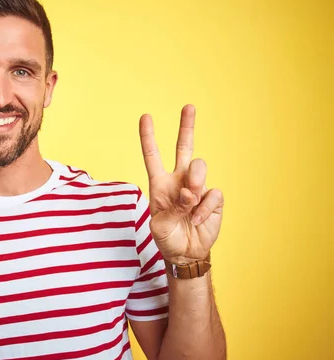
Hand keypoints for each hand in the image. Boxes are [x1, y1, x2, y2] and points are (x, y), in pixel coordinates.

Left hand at [138, 104, 223, 263]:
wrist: (186, 253)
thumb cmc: (167, 238)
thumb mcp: (159, 227)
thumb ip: (171, 209)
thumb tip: (188, 194)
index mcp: (160, 184)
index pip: (153, 156)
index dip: (148, 137)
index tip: (146, 117)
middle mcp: (179, 180)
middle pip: (184, 148)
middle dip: (186, 126)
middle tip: (188, 106)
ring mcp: (197, 188)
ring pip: (200, 167)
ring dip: (194, 182)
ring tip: (189, 201)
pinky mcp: (213, 199)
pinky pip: (213, 194)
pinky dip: (205, 208)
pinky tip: (197, 219)